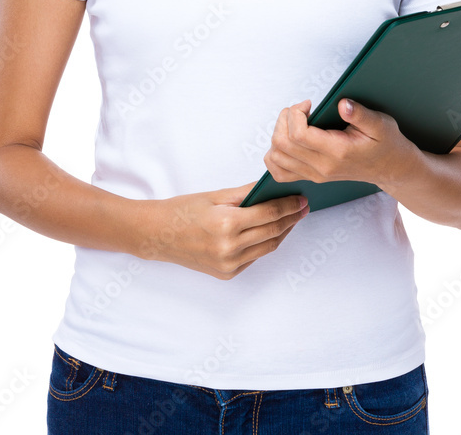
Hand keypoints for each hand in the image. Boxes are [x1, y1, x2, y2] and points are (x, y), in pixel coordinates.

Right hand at [129, 180, 308, 280]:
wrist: (157, 235)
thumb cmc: (183, 210)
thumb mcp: (216, 195)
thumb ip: (247, 193)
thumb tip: (272, 186)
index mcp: (227, 224)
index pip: (269, 213)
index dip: (289, 205)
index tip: (302, 199)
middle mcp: (229, 248)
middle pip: (273, 231)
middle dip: (291, 218)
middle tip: (303, 206)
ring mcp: (228, 264)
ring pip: (268, 247)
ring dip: (283, 232)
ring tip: (292, 218)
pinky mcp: (227, 273)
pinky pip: (255, 256)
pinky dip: (266, 243)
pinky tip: (272, 231)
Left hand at [263, 98, 419, 186]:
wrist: (391, 168)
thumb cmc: (386, 143)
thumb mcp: (380, 123)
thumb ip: (360, 114)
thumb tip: (342, 104)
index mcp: (337, 152)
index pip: (298, 134)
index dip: (296, 113)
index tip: (309, 104)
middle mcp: (321, 167)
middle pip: (281, 144)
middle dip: (284, 119)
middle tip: (300, 110)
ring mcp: (314, 175)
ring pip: (276, 158)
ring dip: (278, 134)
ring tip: (295, 122)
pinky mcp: (311, 177)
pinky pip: (280, 172)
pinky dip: (276, 155)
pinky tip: (290, 140)